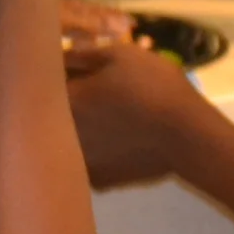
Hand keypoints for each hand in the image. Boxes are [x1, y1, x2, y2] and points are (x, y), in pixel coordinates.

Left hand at [65, 42, 215, 189]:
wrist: (188, 135)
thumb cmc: (152, 86)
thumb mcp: (119, 55)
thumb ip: (82, 54)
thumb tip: (61, 55)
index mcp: (66, 100)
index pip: (46, 83)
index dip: (61, 74)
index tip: (78, 68)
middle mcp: (63, 135)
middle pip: (55, 114)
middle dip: (70, 101)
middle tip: (97, 92)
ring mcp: (80, 161)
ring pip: (71, 139)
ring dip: (84, 127)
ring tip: (110, 117)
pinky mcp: (100, 180)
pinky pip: (90, 160)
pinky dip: (99, 150)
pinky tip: (119, 141)